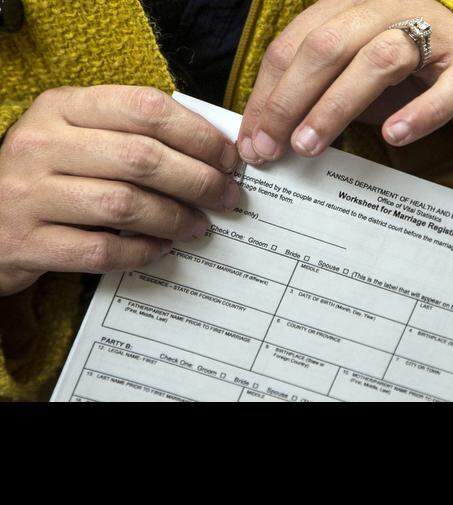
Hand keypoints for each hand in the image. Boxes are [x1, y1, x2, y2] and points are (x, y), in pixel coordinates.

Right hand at [0, 86, 239, 295]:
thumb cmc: (47, 176)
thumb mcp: (76, 138)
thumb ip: (131, 135)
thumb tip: (212, 152)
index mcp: (60, 108)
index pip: (143, 107)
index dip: (197, 134)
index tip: (229, 158)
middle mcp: (41, 144)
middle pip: (141, 157)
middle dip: (198, 180)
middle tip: (227, 197)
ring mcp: (28, 194)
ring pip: (124, 203)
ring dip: (175, 218)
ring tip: (199, 225)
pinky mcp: (27, 242)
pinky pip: (101, 250)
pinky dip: (141, 251)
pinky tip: (161, 248)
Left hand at [237, 0, 452, 163]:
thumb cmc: (413, 77)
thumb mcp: (356, 78)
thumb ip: (316, 94)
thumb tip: (265, 136)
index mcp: (351, 7)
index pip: (295, 43)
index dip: (268, 92)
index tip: (252, 139)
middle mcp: (389, 9)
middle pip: (327, 46)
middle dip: (290, 99)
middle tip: (271, 147)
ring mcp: (434, 34)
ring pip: (378, 60)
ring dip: (337, 105)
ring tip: (311, 145)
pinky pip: (447, 88)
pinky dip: (419, 114)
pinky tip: (393, 137)